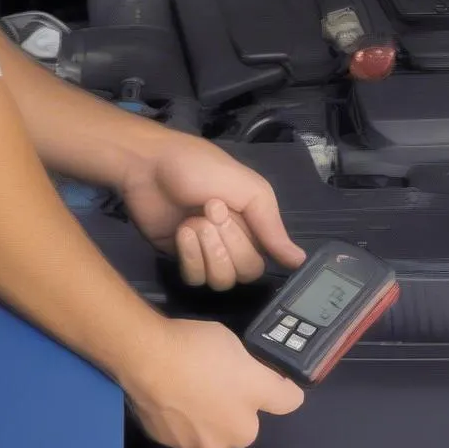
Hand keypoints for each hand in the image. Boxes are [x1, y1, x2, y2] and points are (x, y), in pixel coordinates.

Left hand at [122, 132, 305, 288]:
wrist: (148, 166)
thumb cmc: (200, 168)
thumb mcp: (247, 188)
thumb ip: (272, 225)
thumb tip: (299, 261)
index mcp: (253, 225)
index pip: (263, 261)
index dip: (244, 243)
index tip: (226, 210)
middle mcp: (234, 243)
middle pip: (243, 273)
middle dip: (225, 245)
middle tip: (206, 213)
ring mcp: (206, 254)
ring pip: (220, 281)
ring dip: (206, 251)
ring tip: (191, 223)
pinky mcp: (181, 260)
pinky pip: (195, 279)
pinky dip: (189, 256)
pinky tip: (179, 232)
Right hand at [125, 318, 304, 447]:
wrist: (147, 359)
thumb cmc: (197, 347)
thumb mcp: (238, 346)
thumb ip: (254, 370)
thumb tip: (253, 378)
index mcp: (256, 404)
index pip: (289, 400)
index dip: (281, 387)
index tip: (272, 379)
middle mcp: (236, 433)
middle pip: (247, 427)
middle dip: (238, 412)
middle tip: (220, 387)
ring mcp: (204, 444)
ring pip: (218, 440)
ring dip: (212, 426)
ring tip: (194, 399)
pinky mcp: (175, 446)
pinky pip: (188, 439)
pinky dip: (184, 426)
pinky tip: (174, 403)